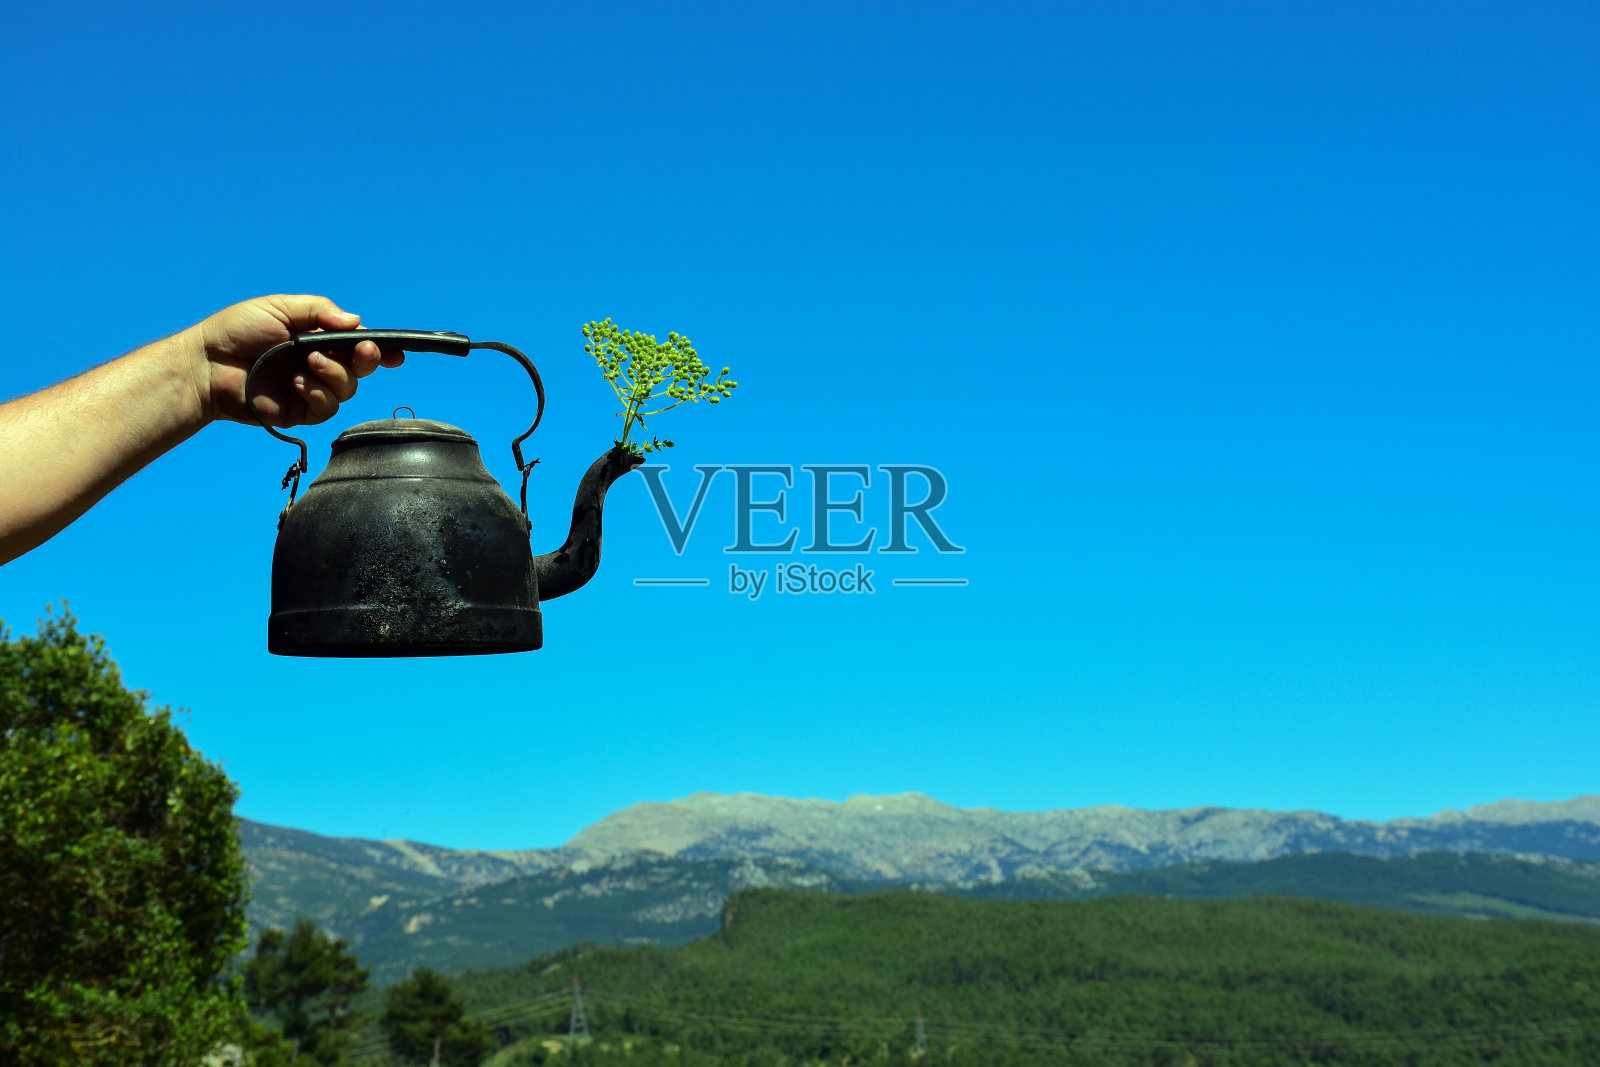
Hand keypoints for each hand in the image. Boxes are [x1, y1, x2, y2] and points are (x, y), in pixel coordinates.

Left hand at [188, 295, 405, 426]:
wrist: (207, 365)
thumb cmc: (237, 331)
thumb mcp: (279, 308)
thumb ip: (318, 311)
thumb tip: (355, 321)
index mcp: (316, 338)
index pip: (355, 344)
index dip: (379, 349)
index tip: (396, 352)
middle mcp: (318, 364)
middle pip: (360, 368)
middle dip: (368, 360)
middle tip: (363, 353)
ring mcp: (310, 389)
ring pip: (347, 388)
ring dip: (335, 374)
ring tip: (310, 364)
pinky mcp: (300, 411)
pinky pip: (326, 407)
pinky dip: (317, 393)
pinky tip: (296, 383)